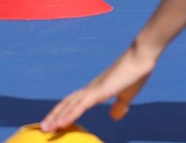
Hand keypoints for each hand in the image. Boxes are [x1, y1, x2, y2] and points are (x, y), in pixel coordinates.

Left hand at [41, 44, 158, 132]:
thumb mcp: (126, 95)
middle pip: (67, 103)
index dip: (63, 112)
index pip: (74, 102)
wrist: (142, 57)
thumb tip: (114, 117)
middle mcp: (91, 88)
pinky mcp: (99, 91)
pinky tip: (62, 124)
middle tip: (43, 128)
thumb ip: (119, 106)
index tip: (54, 123)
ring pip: (70, 104)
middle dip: (55, 115)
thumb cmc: (136, 74)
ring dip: (57, 117)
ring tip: (46, 128)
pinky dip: (70, 115)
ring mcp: (94, 89)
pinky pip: (81, 105)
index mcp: (96, 90)